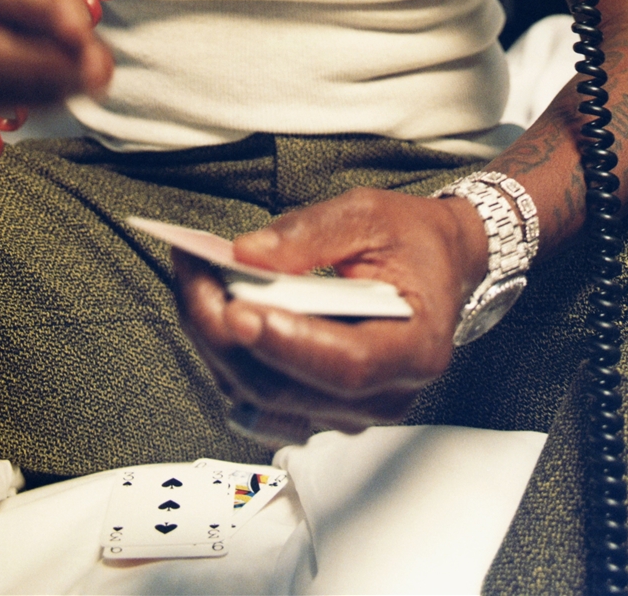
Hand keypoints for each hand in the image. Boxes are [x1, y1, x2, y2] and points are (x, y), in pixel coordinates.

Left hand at [173, 186, 489, 444]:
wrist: (433, 268)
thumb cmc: (410, 243)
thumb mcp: (370, 215)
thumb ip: (310, 232)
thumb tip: (248, 254)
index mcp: (416, 347)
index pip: (349, 365)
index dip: (291, 344)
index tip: (241, 312)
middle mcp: (385, 395)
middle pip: (288, 388)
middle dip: (227, 332)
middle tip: (194, 273)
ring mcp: (349, 412)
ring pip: (261, 399)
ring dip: (215, 344)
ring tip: (194, 281)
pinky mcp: (317, 411)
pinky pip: (256, 401)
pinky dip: (225, 359)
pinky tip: (211, 313)